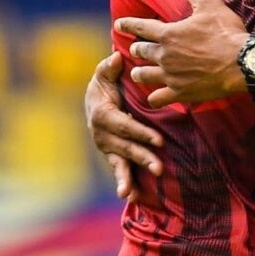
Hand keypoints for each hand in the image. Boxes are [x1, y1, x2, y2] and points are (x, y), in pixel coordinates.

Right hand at [84, 52, 164, 200]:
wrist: (95, 98)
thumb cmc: (106, 83)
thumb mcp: (105, 73)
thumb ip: (110, 67)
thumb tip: (116, 58)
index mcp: (102, 114)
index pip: (123, 126)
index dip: (140, 133)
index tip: (159, 140)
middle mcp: (101, 133)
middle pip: (124, 147)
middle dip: (142, 157)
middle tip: (159, 167)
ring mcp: (106, 146)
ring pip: (119, 162)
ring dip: (128, 176)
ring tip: (134, 192)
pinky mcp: (112, 154)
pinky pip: (118, 169)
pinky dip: (123, 183)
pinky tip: (130, 197)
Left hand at [115, 0, 247, 108]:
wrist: (242, 63)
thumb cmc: (226, 32)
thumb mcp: (210, 5)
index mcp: (169, 33)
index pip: (140, 27)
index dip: (127, 25)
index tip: (118, 24)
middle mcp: (165, 55)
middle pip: (141, 52)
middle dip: (137, 50)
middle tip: (137, 50)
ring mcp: (171, 76)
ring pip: (143, 76)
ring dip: (140, 73)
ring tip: (139, 73)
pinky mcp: (181, 93)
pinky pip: (158, 99)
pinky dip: (155, 97)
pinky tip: (156, 96)